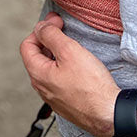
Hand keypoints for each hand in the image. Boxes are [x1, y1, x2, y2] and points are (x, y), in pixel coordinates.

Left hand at [20, 12, 119, 136]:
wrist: (109, 114)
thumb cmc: (90, 86)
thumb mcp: (69, 51)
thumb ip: (51, 35)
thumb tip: (40, 27)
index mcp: (38, 75)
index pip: (27, 45)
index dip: (40, 29)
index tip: (56, 22)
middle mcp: (42, 88)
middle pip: (37, 56)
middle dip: (48, 38)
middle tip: (63, 27)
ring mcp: (53, 97)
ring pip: (48, 68)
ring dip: (56, 52)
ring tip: (71, 44)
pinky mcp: (66, 102)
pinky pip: (58, 79)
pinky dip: (63, 65)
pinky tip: (77, 63)